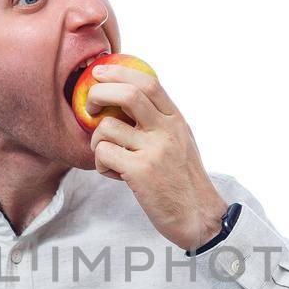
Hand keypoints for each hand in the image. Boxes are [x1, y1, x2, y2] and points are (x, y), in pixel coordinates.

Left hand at [85, 63, 229, 251]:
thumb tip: (125, 99)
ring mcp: (154, 150)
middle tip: (90, 107)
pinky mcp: (140, 172)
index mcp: (176, 120)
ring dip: (97, 142)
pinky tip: (114, 174)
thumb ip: (159, 122)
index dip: (119, 72)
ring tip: (110, 158)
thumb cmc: (183, 181)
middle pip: (127, 94)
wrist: (198, 216)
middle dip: (99, 94)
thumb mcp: (180, 142)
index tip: (99, 72)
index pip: (148, 83)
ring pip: (107, 128)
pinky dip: (101, 164)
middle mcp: (167, 131)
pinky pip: (103, 154)